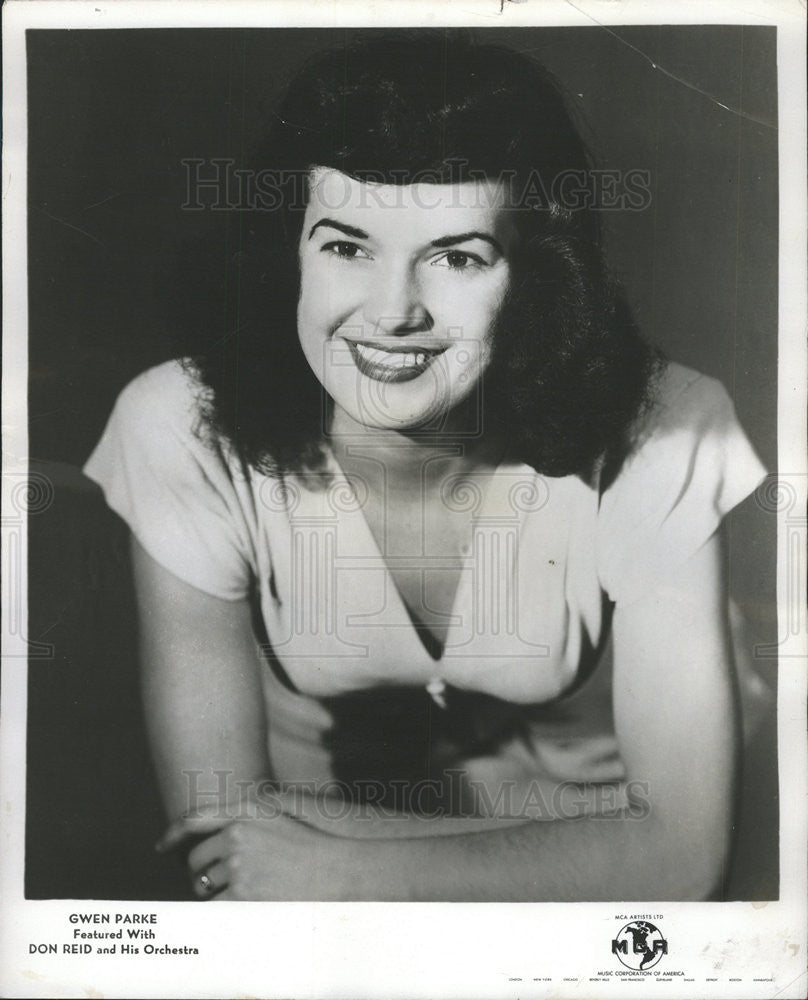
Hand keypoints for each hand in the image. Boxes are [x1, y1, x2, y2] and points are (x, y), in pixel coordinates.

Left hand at [158, 809, 364, 900]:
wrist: (334, 868)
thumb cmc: (308, 844)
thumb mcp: (277, 815)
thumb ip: (244, 818)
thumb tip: (211, 834)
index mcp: (244, 810)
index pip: (195, 819)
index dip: (173, 833)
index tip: (161, 845)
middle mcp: (238, 833)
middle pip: (197, 858)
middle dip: (201, 873)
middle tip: (215, 883)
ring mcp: (239, 863)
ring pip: (204, 884)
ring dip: (211, 894)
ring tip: (232, 895)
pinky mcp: (244, 891)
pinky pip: (216, 905)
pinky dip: (218, 910)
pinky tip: (231, 909)